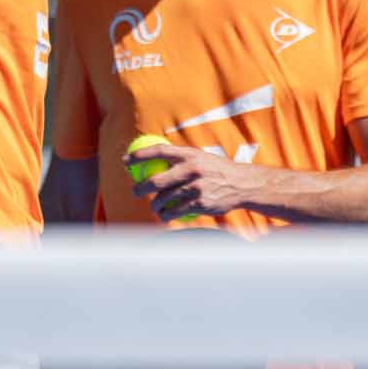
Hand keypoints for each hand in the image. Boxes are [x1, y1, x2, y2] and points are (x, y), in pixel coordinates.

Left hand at [128, 141, 258, 222]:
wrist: (241, 184)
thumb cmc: (216, 170)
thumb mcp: (200, 157)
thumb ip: (179, 158)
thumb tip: (152, 159)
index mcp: (189, 154)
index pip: (158, 151)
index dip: (139, 156)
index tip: (125, 161)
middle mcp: (191, 169)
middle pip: (156, 181)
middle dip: (140, 188)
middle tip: (135, 192)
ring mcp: (196, 187)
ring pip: (164, 199)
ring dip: (154, 205)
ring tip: (154, 207)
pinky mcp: (200, 203)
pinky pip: (176, 212)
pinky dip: (168, 215)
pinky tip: (165, 217)